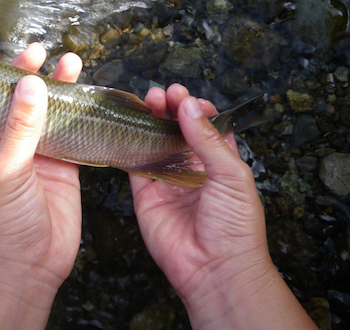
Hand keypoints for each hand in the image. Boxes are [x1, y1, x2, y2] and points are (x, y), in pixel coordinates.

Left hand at [0, 43, 82, 329]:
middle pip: (13, 98)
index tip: (3, 54)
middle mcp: (3, 142)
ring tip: (71, 61)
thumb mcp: (6, 171)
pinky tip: (88, 94)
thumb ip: (19, 128)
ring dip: (57, 88)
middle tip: (39, 51)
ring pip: (45, 111)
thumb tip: (30, 82)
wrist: (30, 266)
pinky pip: (70, 130)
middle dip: (25, 74)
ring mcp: (34, 151)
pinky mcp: (61, 163)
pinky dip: (79, 112)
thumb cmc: (1, 222)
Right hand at [130, 84, 316, 329]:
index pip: (206, 126)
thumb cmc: (235, 224)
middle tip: (162, 94)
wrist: (214, 269)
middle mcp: (191, 168)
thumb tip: (188, 105)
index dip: (196, 109)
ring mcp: (167, 180)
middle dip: (170, 109)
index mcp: (219, 161)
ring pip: (154, 142)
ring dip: (150, 120)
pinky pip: (134, 164)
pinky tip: (127, 125)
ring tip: (147, 100)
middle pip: (176, 130)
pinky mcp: (145, 193)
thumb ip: (207, 139)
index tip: (187, 97)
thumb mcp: (231, 174)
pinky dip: (129, 144)